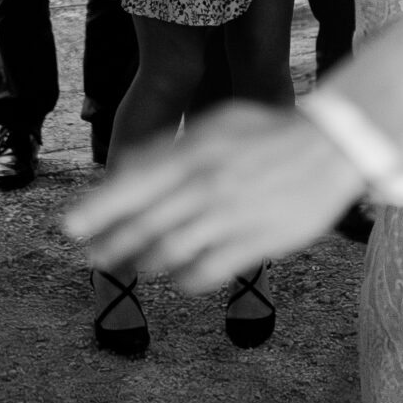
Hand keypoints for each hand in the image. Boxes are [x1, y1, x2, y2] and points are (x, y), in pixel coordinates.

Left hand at [63, 101, 366, 291]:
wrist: (333, 146)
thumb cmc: (269, 132)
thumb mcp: (217, 123)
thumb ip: (171, 147)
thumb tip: (126, 169)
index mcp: (196, 154)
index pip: (133, 187)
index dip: (97, 211)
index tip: (69, 228)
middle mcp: (208, 187)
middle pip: (145, 226)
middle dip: (111, 246)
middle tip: (92, 258)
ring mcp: (232, 218)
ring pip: (170, 253)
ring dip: (144, 263)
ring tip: (133, 266)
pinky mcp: (256, 243)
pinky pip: (207, 272)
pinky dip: (185, 279)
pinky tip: (177, 278)